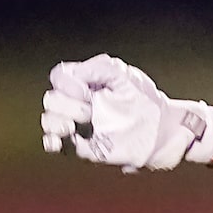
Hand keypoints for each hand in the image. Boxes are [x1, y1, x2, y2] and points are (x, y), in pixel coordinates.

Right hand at [41, 56, 212, 171]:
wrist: (163, 132)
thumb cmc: (146, 101)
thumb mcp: (126, 77)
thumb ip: (99, 68)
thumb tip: (73, 75)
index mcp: (87, 82)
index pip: (60, 77)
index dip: (66, 84)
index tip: (86, 92)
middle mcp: (79, 102)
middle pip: (51, 99)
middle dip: (66, 105)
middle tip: (89, 112)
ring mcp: (79, 125)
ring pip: (49, 121)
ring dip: (56, 122)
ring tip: (73, 127)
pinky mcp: (83, 145)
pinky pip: (56, 144)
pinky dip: (51, 142)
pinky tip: (59, 141)